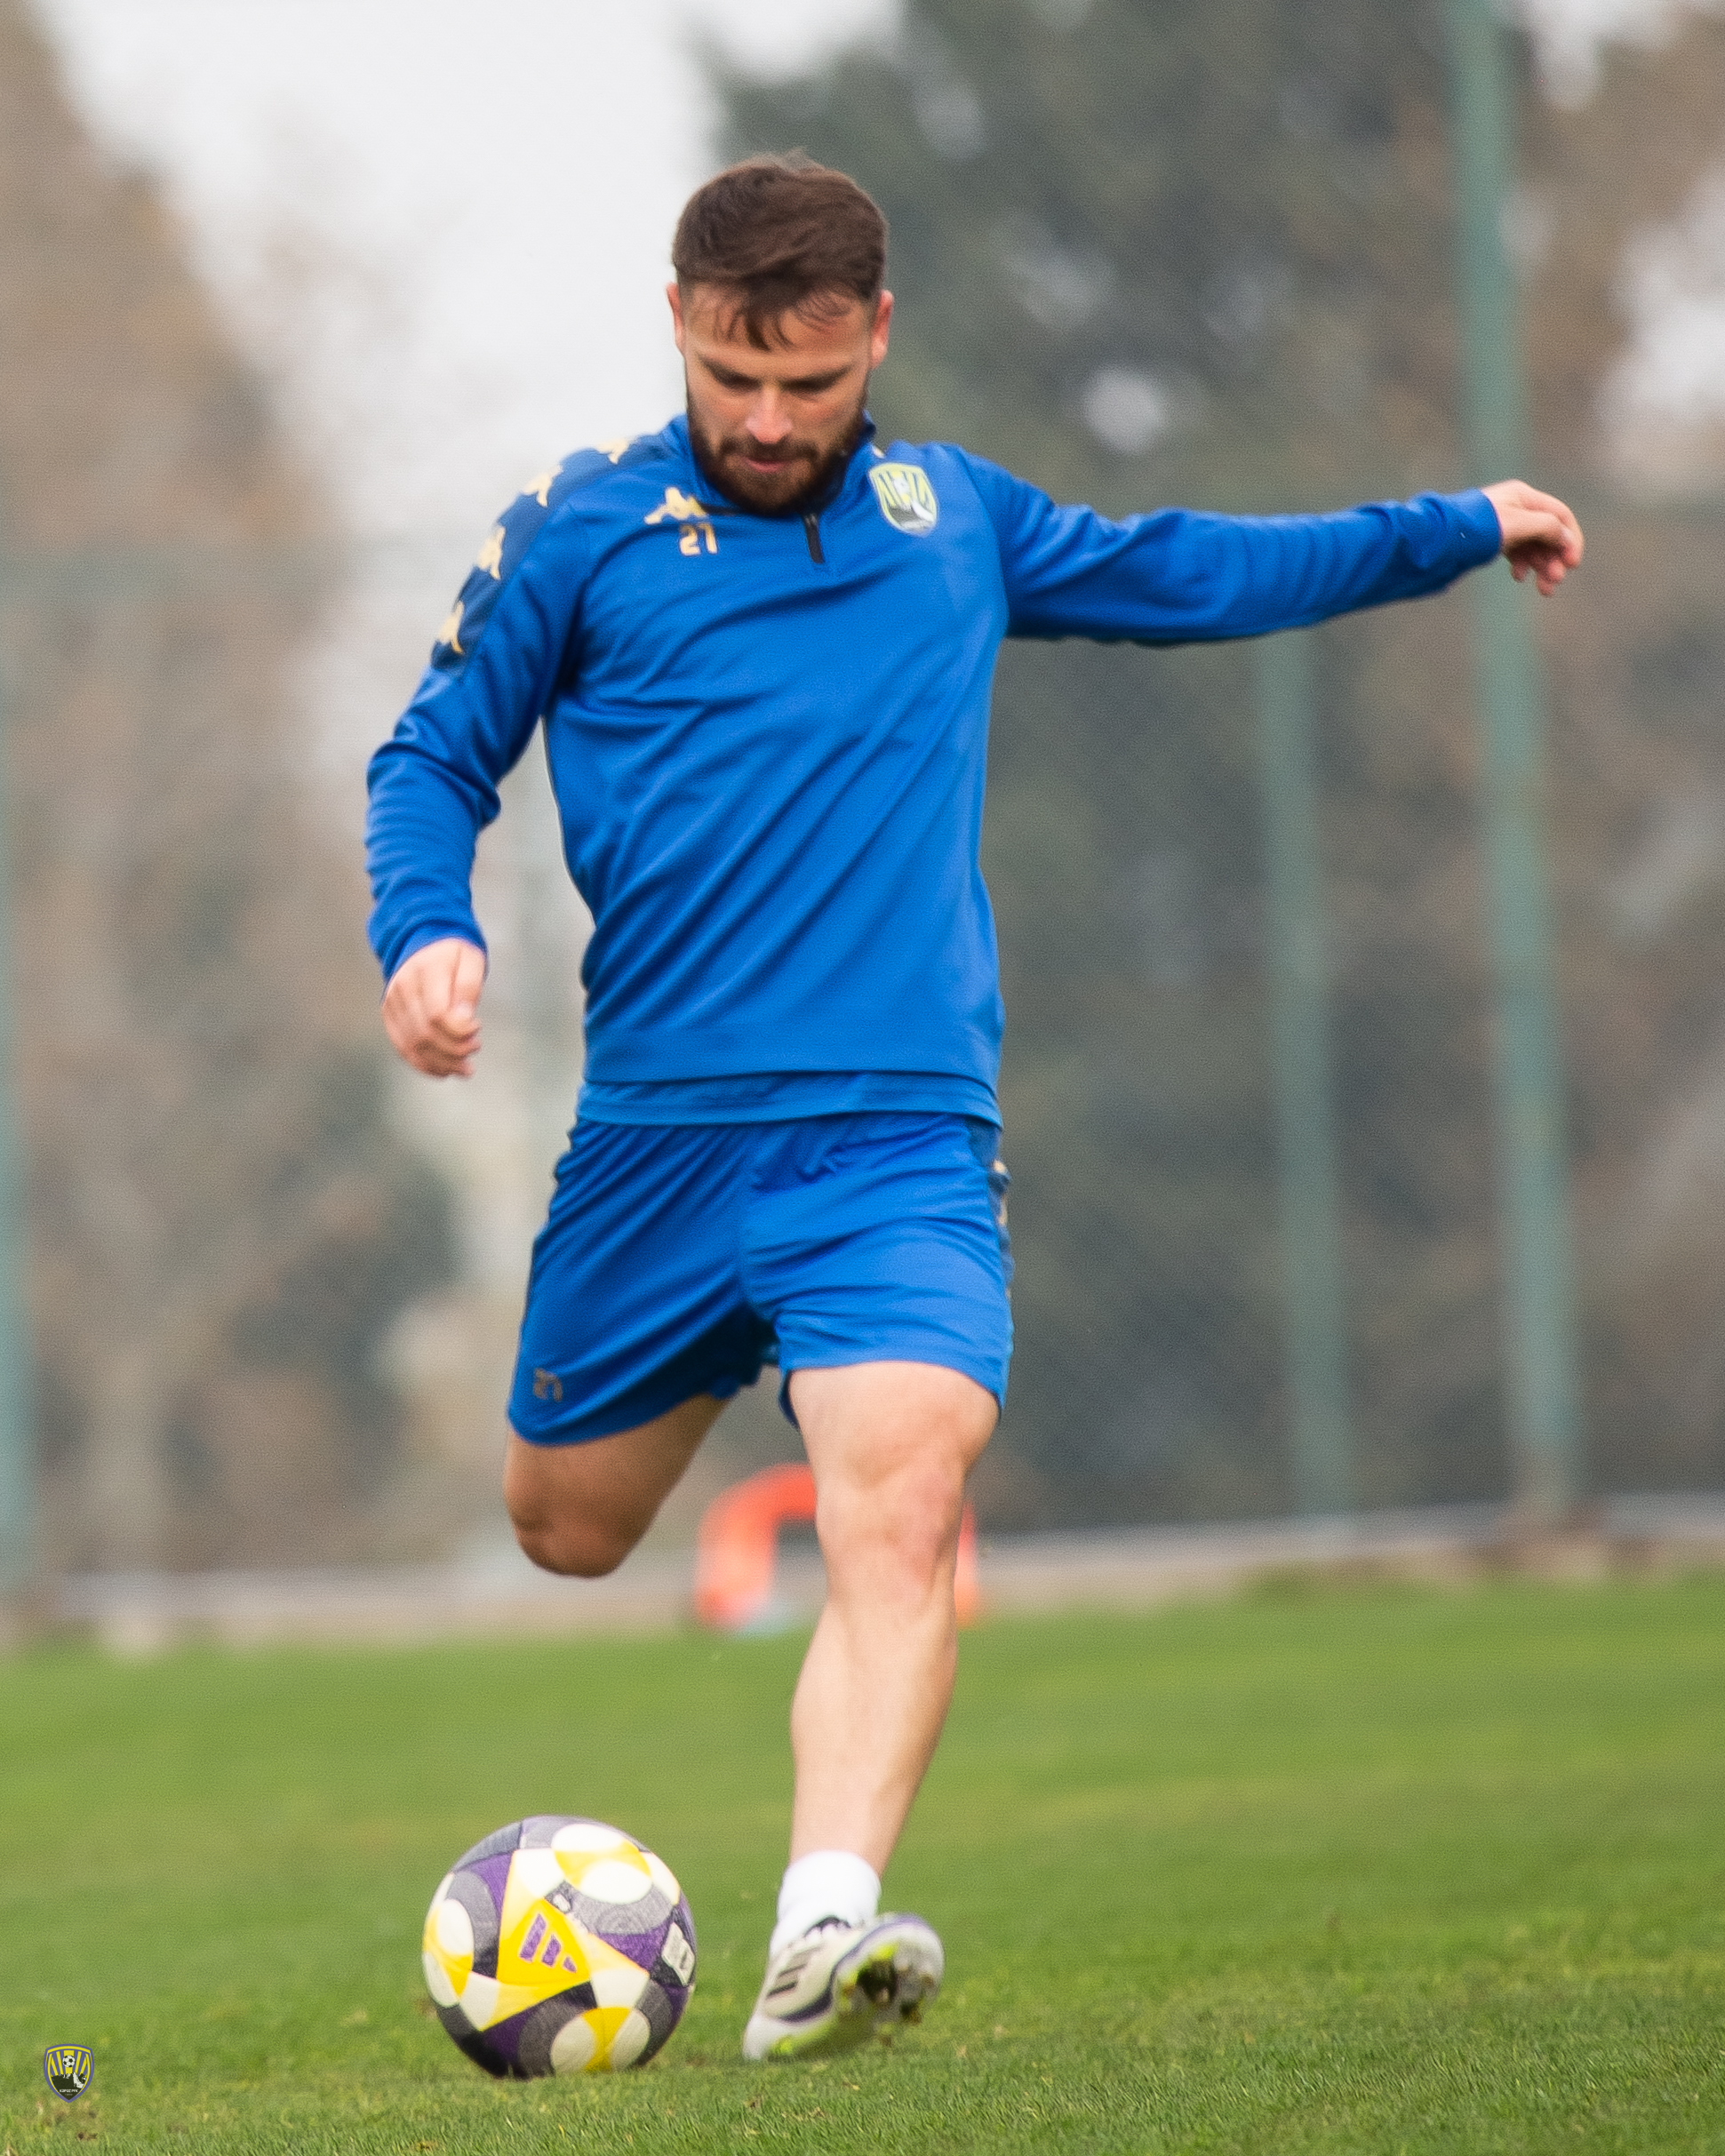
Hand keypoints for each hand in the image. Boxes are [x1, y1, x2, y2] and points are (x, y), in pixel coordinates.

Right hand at [382, 937, 485, 1077]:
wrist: (422, 940)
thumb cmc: (453, 953)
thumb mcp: (471, 960)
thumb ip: (469, 988)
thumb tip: (464, 1021)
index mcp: (426, 971)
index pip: (437, 1014)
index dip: (459, 1031)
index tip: (477, 1028)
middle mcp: (403, 987)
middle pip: (425, 1033)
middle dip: (454, 1050)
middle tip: (475, 1049)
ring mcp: (392, 1001)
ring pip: (413, 1045)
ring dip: (441, 1063)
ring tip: (464, 1068)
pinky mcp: (389, 1013)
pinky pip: (402, 1046)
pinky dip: (423, 1064)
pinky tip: (443, 1071)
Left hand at [1481, 480, 1583, 596]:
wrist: (1438, 540)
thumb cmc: (1478, 527)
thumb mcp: (1518, 524)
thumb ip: (1546, 528)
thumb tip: (1566, 539)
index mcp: (1524, 497)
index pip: (1560, 515)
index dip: (1570, 539)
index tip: (1573, 564)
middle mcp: (1516, 509)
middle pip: (1548, 534)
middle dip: (1554, 558)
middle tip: (1555, 581)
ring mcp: (1505, 525)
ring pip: (1533, 547)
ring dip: (1541, 567)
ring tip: (1544, 589)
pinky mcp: (1493, 541)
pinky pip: (1516, 553)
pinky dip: (1522, 566)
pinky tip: (1519, 578)